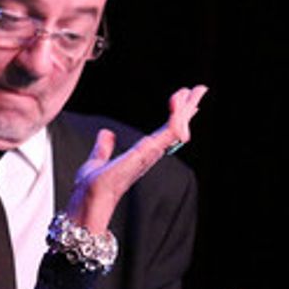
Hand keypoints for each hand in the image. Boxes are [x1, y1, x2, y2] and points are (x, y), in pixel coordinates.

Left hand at [66, 85, 207, 232]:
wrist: (89, 199)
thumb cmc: (92, 188)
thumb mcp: (98, 160)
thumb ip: (104, 148)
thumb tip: (106, 134)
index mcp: (141, 154)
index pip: (165, 132)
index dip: (176, 115)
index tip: (183, 97)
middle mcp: (149, 155)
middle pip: (176, 128)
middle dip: (188, 108)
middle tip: (199, 89)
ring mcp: (150, 154)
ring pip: (177, 128)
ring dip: (186, 109)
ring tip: (194, 91)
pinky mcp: (146, 153)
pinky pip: (169, 132)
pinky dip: (176, 117)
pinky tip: (179, 103)